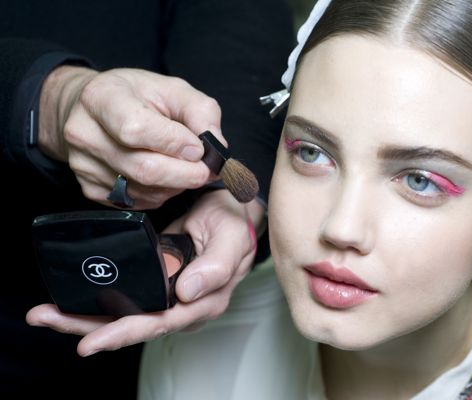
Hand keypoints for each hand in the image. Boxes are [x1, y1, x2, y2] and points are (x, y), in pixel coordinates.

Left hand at [26, 189, 264, 355]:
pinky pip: (125, 298)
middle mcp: (183, 307)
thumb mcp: (231, 238)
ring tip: (45, 313)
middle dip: (89, 328)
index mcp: (204, 302)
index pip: (161, 323)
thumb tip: (186, 293)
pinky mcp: (157, 284)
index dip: (125, 333)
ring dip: (83, 317)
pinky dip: (96, 301)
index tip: (92, 342)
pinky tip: (69, 300)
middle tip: (46, 319)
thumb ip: (217, 265)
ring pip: (124, 315)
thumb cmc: (234, 224)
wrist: (231, 212)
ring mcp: (168, 297)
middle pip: (133, 325)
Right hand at [38, 66, 225, 208]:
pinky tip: (166, 177)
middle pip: (143, 168)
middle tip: (206, 170)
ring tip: (186, 169)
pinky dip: (160, 194)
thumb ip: (201, 112)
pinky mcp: (90, 188)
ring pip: (143, 190)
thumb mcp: (172, 89)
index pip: (137, 129)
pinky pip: (136, 201)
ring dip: (176, 185)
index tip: (198, 148)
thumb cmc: (135, 96)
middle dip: (185, 174)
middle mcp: (84, 133)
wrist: (90, 108)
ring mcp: (83, 164)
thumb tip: (215, 146)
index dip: (174, 143)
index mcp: (101, 98)